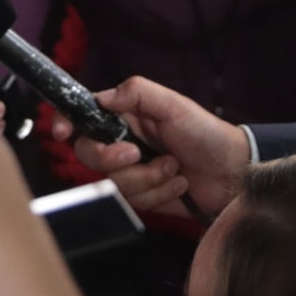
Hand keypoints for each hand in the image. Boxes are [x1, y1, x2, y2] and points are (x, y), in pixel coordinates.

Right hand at [52, 75, 247, 219]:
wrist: (234, 173)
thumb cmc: (207, 133)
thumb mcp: (175, 105)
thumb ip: (138, 94)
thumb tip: (102, 96)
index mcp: (126, 116)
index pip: (84, 115)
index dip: (65, 122)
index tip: (62, 132)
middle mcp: (123, 143)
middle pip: (89, 154)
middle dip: (112, 159)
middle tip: (139, 154)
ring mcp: (133, 172)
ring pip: (114, 182)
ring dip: (148, 178)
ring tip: (175, 168)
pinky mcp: (144, 197)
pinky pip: (134, 201)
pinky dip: (159, 193)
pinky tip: (179, 185)